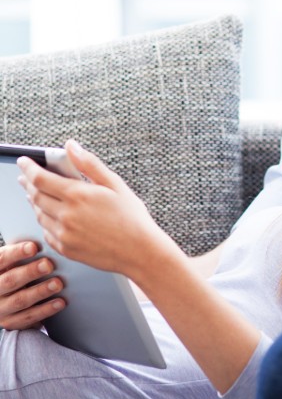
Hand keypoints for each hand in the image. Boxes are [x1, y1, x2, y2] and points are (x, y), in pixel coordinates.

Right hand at [0, 241, 64, 329]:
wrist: (3, 299)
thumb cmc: (14, 272)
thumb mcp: (13, 262)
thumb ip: (23, 254)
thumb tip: (47, 242)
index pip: (1, 260)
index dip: (16, 253)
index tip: (33, 247)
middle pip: (10, 281)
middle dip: (30, 272)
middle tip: (48, 265)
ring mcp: (1, 308)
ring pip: (20, 300)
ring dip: (40, 291)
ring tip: (58, 283)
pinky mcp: (11, 322)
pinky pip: (28, 317)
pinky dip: (45, 310)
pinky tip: (60, 302)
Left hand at [17, 141, 180, 285]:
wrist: (139, 251)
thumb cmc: (132, 218)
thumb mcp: (115, 184)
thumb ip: (89, 164)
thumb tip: (72, 147)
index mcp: (78, 196)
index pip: (40, 178)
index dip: (29, 168)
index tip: (24, 162)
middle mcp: (66, 215)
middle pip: (35, 196)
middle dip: (28, 184)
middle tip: (27, 177)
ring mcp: (64, 234)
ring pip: (39, 214)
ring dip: (36, 203)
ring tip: (40, 195)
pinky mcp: (66, 249)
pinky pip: (46, 232)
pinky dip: (46, 221)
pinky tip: (54, 217)